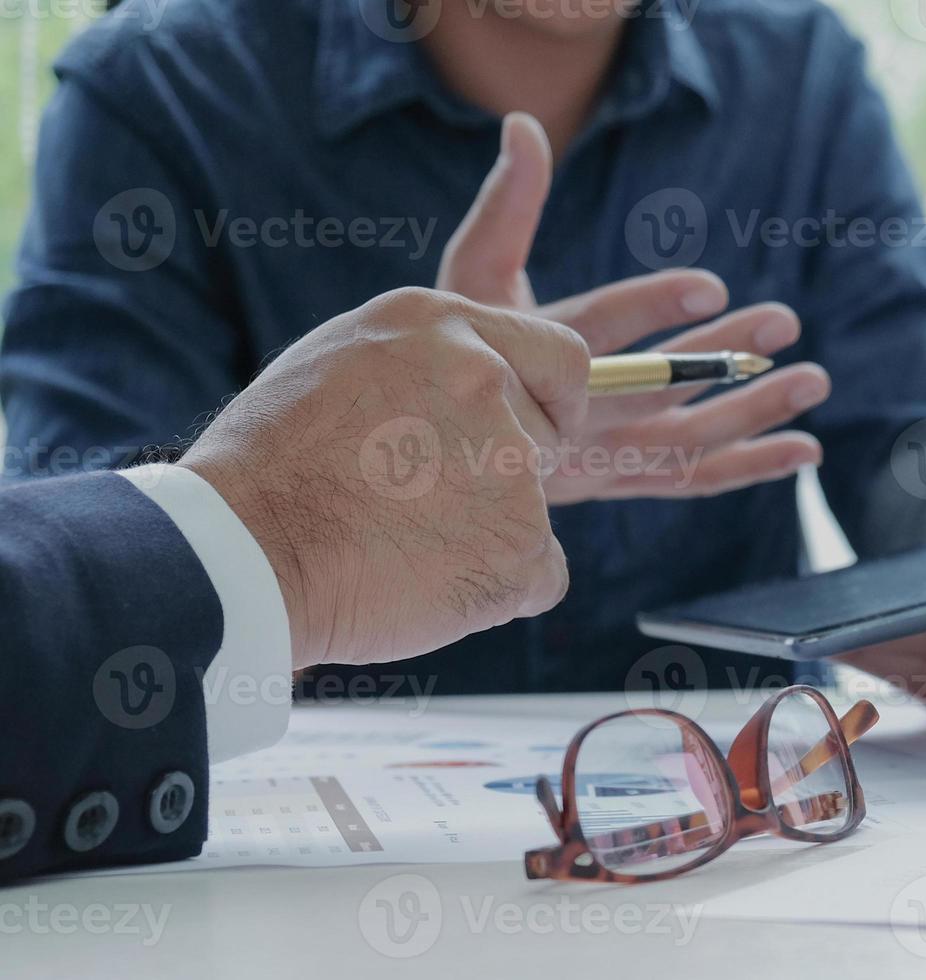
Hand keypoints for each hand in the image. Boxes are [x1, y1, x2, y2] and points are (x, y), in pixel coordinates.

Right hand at [180, 287, 590, 671]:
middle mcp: (484, 377)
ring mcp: (509, 459)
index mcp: (440, 325)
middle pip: (549, 434)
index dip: (551, 400)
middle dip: (510, 470)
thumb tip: (487, 384)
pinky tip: (426, 585)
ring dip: (487, 533)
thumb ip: (428, 366)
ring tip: (399, 544)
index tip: (531, 430)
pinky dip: (498, 591)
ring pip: (535, 509)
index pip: (559, 354)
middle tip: (428, 503)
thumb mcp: (343, 364)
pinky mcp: (520, 538)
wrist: (239, 553)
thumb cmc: (270, 469)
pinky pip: (541, 574)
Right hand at [437, 112, 826, 502]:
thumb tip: (522, 124)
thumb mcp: (472, 271)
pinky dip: (750, 465)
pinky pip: (692, 478)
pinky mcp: (622, 481)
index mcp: (527, 356)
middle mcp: (566, 417)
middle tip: (783, 320)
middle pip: (654, 387)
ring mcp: (598, 458)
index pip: (595, 330)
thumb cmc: (461, 342)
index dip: (650, 309)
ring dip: (753, 413)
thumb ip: (509, 203)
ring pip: (686, 440)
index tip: (712, 284)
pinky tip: (805, 450)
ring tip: (814, 380)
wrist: (440, 444)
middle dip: (721, 353)